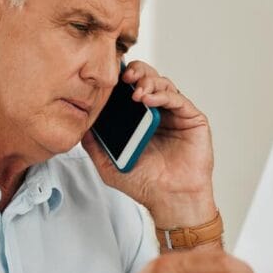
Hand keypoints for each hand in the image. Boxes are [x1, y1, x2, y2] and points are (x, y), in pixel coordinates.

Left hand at [82, 60, 215, 227]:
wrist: (169, 200)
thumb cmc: (145, 184)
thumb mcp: (109, 165)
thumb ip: (94, 145)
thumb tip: (80, 126)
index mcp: (140, 119)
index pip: (130, 88)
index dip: (120, 79)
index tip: (108, 78)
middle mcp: (159, 112)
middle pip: (148, 79)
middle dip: (136, 72)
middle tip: (124, 77)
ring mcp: (176, 114)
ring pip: (163, 84)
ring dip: (148, 82)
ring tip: (136, 92)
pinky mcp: (193, 119)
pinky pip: (178, 99)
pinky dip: (162, 95)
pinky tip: (148, 100)